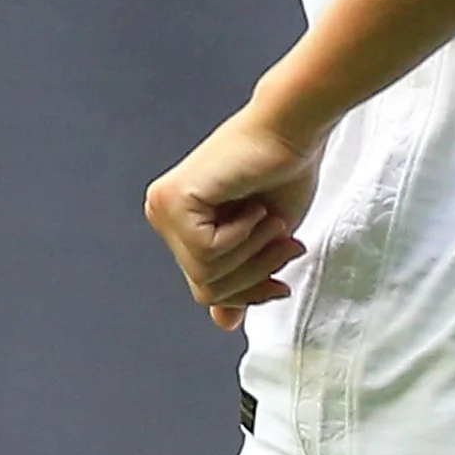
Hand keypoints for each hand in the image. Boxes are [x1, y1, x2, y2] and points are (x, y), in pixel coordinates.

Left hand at [144, 107, 322, 330]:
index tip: (281, 284)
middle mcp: (163, 214)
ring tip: (270, 219)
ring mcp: (163, 207)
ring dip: (253, 252)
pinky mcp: (173, 201)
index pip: (206, 287)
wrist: (292, 131)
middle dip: (253, 275)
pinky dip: (242, 236)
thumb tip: (222, 322)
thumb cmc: (283, 174)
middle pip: (205, 288)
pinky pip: (207, 252)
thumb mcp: (263, 243)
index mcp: (180, 223)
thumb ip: (239, 278)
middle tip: (286, 243)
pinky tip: (253, 207)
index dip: (248, 292)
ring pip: (206, 275)